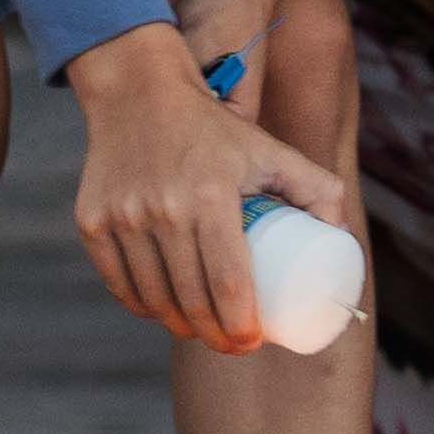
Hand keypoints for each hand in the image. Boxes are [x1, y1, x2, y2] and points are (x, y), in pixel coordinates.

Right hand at [62, 16, 349, 351]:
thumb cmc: (214, 129)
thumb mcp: (271, 151)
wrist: (138, 91)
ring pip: (153, 299)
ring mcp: (123, 216)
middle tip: (231, 342)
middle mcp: (163, 208)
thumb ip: (318, 188)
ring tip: (200, 330)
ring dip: (178, 327)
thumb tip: (342, 238)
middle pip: (191, 300)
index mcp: (211, 195)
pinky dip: (140, 306)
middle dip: (215, 337)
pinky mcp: (91, 220)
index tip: (253, 341)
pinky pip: (117, 283)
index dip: (242, 326)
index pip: (229, 284)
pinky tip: (159, 312)